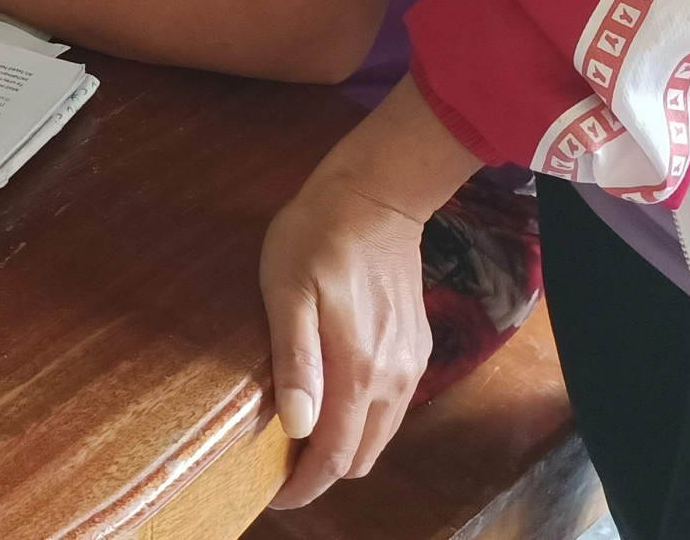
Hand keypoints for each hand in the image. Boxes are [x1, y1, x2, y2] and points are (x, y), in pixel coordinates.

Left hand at [260, 156, 434, 507]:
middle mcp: (393, 380)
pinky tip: (334, 397)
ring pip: (379, 436)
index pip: (333, 457)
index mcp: (359, 371)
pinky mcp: (416, 347)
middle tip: (280, 463)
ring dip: (344, 446)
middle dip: (322, 471)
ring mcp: (410, 365)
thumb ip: (295, 360)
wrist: (376, 194)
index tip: (273, 494)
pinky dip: (363, 419)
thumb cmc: (318, 236)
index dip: (303, 485)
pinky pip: (392, 407)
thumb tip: (297, 426)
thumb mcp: (287, 291)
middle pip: (360, 456)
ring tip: (303, 435)